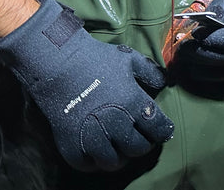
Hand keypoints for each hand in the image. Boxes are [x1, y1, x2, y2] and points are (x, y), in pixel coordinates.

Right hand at [0, 0, 173, 171]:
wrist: (58, 63)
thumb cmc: (95, 58)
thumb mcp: (129, 59)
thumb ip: (151, 72)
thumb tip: (165, 84)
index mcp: (132, 103)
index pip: (159, 129)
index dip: (164, 131)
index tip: (162, 131)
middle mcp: (115, 123)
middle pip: (139, 148)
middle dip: (144, 144)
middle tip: (140, 138)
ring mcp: (92, 137)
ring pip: (115, 162)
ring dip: (121, 157)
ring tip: (120, 148)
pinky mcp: (73, 146)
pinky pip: (90, 165)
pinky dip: (96, 161)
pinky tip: (99, 150)